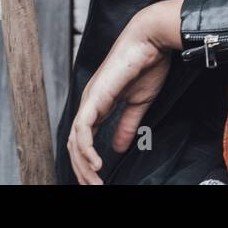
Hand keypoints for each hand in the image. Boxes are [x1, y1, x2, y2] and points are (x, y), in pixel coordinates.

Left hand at [66, 0, 182, 184]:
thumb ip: (127, 125)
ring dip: (84, 165)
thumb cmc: (148, 64)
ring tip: (95, 181)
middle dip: (83, 169)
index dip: (87, 161)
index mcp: (99, 103)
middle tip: (94, 187)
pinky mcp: (96, 97)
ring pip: (76, 140)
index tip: (97, 179)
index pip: (84, 139)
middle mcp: (90, 102)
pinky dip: (87, 149)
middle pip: (76, 144)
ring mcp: (90, 99)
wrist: (151, 40)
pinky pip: (83, 129)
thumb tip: (118, 147)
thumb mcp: (139, 103)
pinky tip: (97, 164)